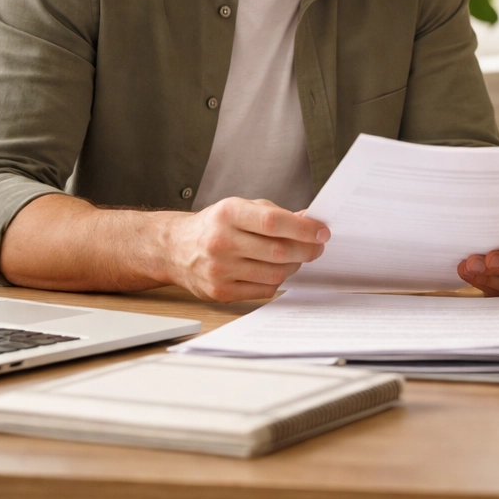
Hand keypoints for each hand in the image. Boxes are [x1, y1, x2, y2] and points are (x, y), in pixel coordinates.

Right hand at [164, 197, 329, 301]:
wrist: (175, 247)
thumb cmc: (214, 225)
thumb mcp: (241, 207)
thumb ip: (275, 214)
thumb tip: (309, 221)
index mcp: (228, 213)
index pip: (274, 222)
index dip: (304, 229)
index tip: (322, 232)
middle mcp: (221, 241)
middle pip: (278, 251)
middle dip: (306, 250)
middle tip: (317, 247)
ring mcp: (219, 269)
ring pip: (274, 273)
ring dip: (294, 266)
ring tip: (296, 258)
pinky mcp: (219, 291)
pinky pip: (263, 290)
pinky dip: (276, 280)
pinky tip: (274, 270)